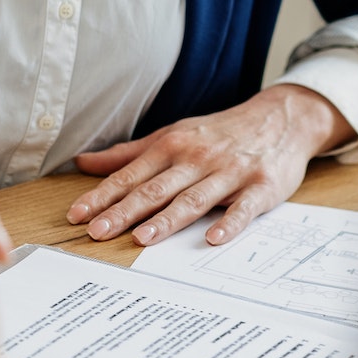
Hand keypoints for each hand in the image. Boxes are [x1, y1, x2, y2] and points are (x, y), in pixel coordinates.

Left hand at [66, 86, 351, 248]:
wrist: (280, 118)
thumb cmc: (219, 133)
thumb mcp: (172, 135)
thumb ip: (128, 154)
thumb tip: (83, 162)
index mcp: (171, 146)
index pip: (130, 175)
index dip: (102, 195)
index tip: (77, 215)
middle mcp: (196, 158)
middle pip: (155, 189)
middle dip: (124, 211)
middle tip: (97, 232)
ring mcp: (229, 172)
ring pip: (193, 199)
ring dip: (167, 219)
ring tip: (142, 238)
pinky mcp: (260, 187)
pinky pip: (243, 208)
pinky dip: (229, 223)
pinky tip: (213, 238)